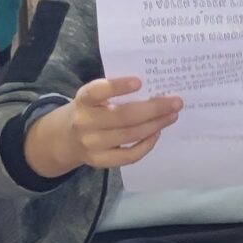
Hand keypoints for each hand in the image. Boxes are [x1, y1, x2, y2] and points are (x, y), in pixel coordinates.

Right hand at [29, 75, 182, 175]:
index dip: (118, 87)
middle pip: (123, 116)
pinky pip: (128, 156)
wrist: (66, 138)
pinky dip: (146, 145)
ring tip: (172, 116)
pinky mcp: (100, 161)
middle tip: (176, 102)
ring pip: (129, 135)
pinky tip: (156, 133)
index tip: (140, 82)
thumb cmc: (89, 110)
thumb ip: (114, 92)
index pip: (97, 92)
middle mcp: (85, 122)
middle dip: (154, 109)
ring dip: (155, 125)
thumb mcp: (93, 97)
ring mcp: (92, 144)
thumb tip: (153, 88)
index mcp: (83, 100)